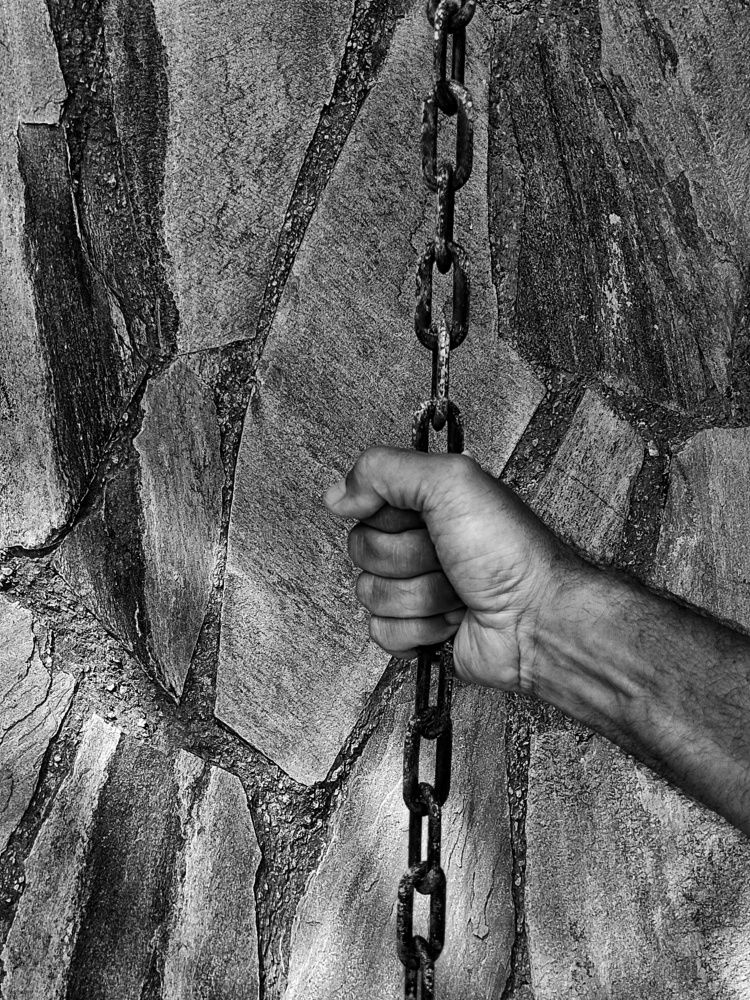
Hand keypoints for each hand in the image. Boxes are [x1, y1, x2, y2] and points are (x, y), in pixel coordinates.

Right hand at [324, 447, 573, 689]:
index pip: (364, 503)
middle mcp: (418, 542)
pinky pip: (380, 631)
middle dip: (408, 558)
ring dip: (420, 595)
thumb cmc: (510, 552)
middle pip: (362, 550)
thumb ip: (384, 470)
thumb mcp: (451, 483)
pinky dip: (418, 629)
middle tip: (448, 556)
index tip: (424, 517)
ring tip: (459, 590)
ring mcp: (416, 587)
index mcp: (425, 502)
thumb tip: (336, 494)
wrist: (537, 620)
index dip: (389, 515)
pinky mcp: (417, 630)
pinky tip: (452, 619)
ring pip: (370, 594)